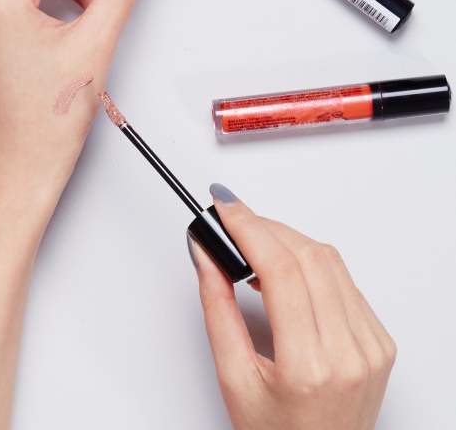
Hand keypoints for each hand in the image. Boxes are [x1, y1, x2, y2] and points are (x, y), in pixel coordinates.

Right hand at [189, 183, 395, 429]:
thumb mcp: (233, 379)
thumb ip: (217, 310)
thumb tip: (208, 256)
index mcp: (308, 368)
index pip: (281, 272)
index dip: (250, 229)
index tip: (226, 209)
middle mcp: (349, 352)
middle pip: (308, 257)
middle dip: (266, 227)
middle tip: (234, 220)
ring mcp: (370, 344)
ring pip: (329, 260)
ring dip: (288, 240)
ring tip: (255, 243)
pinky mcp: (379, 339)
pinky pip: (344, 280)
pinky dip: (311, 262)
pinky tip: (286, 268)